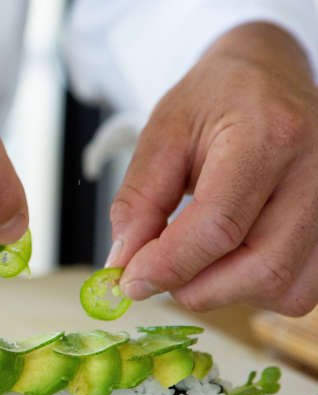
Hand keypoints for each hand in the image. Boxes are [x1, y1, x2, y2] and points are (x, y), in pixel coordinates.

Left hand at [106, 22, 317, 315]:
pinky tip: (229, 262)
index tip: (131, 282)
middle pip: (261, 267)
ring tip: (194, 261)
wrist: (268, 74)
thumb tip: (123, 263)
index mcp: (268, 136)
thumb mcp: (162, 136)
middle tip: (157, 275)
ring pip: (285, 288)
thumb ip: (139, 201)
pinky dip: (256, 290)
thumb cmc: (215, 100)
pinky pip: (302, 287)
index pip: (219, 224)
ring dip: (226, 293)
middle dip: (196, 288)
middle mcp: (317, 171)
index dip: (169, 264)